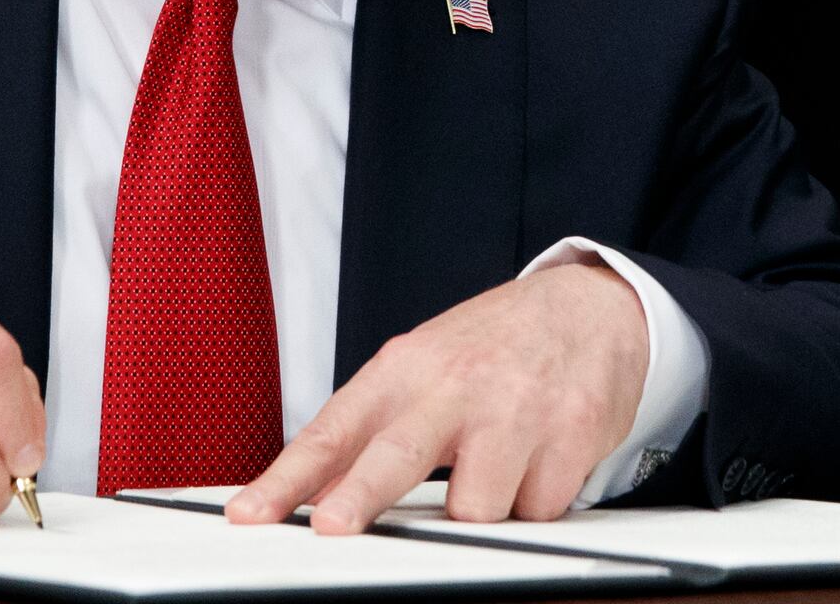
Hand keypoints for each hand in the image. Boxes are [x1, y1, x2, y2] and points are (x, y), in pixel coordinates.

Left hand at [229, 259, 644, 534]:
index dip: (287, 478)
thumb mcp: (421, 371)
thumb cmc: (493, 346)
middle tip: (330, 529)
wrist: (589, 310)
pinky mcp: (571, 433)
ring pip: (476, 507)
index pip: (332, 431)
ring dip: (482, 507)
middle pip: (396, 454)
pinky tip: (538, 459)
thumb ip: (370, 434)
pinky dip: (533, 501)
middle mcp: (455, 386)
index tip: (250, 512)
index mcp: (404, 370)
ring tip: (496, 466)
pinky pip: (537, 510)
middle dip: (360, 497)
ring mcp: (516, 409)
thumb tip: (315, 498)